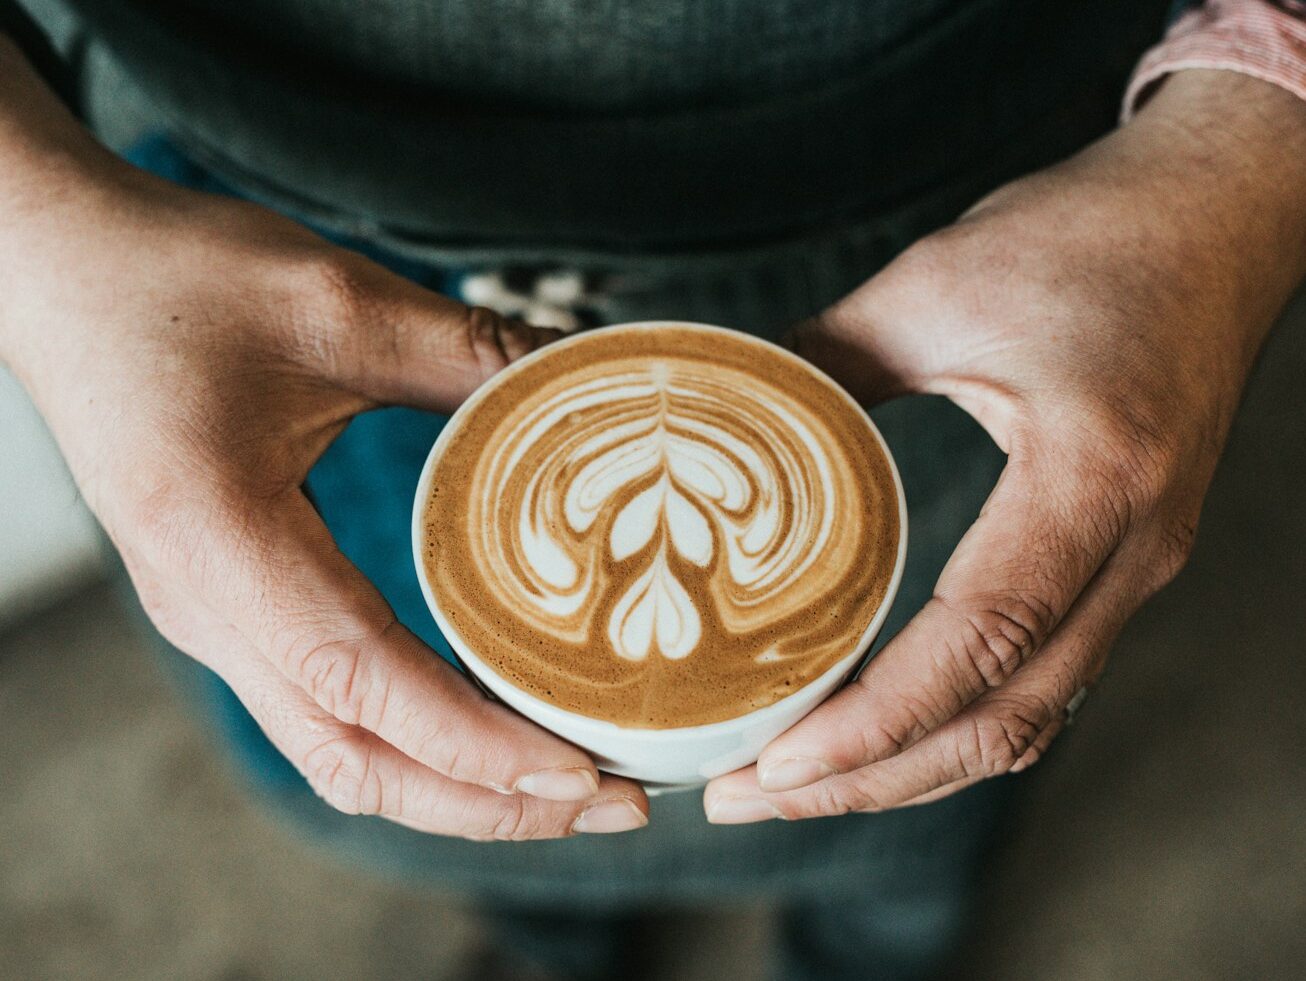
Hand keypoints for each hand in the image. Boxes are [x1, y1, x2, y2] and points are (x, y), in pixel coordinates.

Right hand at [0, 111, 647, 839]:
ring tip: (568, 787)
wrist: (59, 272)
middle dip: (488, 802)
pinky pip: (328, 713)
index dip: (474, 743)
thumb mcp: (334, 301)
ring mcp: (214, 619)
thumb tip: (587, 380)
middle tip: (612, 803)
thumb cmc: (173, 278)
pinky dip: (418, 744)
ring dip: (456, 788)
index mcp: (218, 541)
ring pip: (341, 754)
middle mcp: (207, 609)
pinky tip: (492, 727)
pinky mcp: (231, 608)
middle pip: (355, 760)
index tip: (578, 771)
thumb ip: (465, 350)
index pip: (361, 681)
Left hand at [704, 70, 1305, 821]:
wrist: (1216, 215)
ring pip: (1028, 720)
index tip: (776, 761)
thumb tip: (720, 411)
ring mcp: (1136, 567)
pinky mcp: (1121, 565)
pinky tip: (880, 733)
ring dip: (909, 770)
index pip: (983, 639)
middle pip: (1004, 719)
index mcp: (1091, 477)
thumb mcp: (936, 285)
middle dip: (870, 779)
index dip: (876, 720)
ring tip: (795, 785)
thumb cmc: (1091, 237)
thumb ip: (823, 358)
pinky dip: (955, 729)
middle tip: (747, 797)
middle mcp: (1132, 548)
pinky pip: (1043, 682)